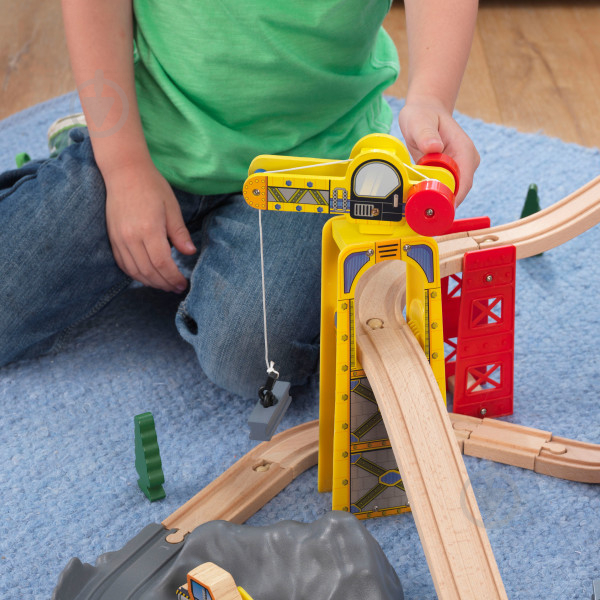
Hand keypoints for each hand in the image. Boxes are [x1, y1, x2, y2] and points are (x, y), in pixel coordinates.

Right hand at [104, 162, 196, 291]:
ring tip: (165, 285)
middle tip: (177, 288)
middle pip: (149, 271)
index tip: (183, 284)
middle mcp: (131, 237)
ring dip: (151, 282)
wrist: (124, 172)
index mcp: (149, 229)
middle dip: (164, 283)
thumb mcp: (172, 208)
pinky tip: (148, 276)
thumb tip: (190, 253)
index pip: (162, 263)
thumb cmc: (152, 187)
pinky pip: (123, 264)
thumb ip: (179, 233)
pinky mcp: (112, 239)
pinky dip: (136, 274)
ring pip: (135, 271)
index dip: (173, 277)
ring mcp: (119, 239)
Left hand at [398, 97, 479, 205]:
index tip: (438, 211)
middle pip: (458, 192)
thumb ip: (425, 134)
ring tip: (417, 208)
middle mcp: (466, 162)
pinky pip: (443, 189)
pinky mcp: (450, 174)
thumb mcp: (419, 122)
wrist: (424, 112)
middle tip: (421, 214)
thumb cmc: (422, 115)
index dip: (453, 199)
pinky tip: (418, 200)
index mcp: (464, 151)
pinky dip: (432, 195)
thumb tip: (433, 147)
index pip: (464, 182)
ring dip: (436, 201)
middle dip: (442, 204)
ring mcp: (459, 169)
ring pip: (451, 193)